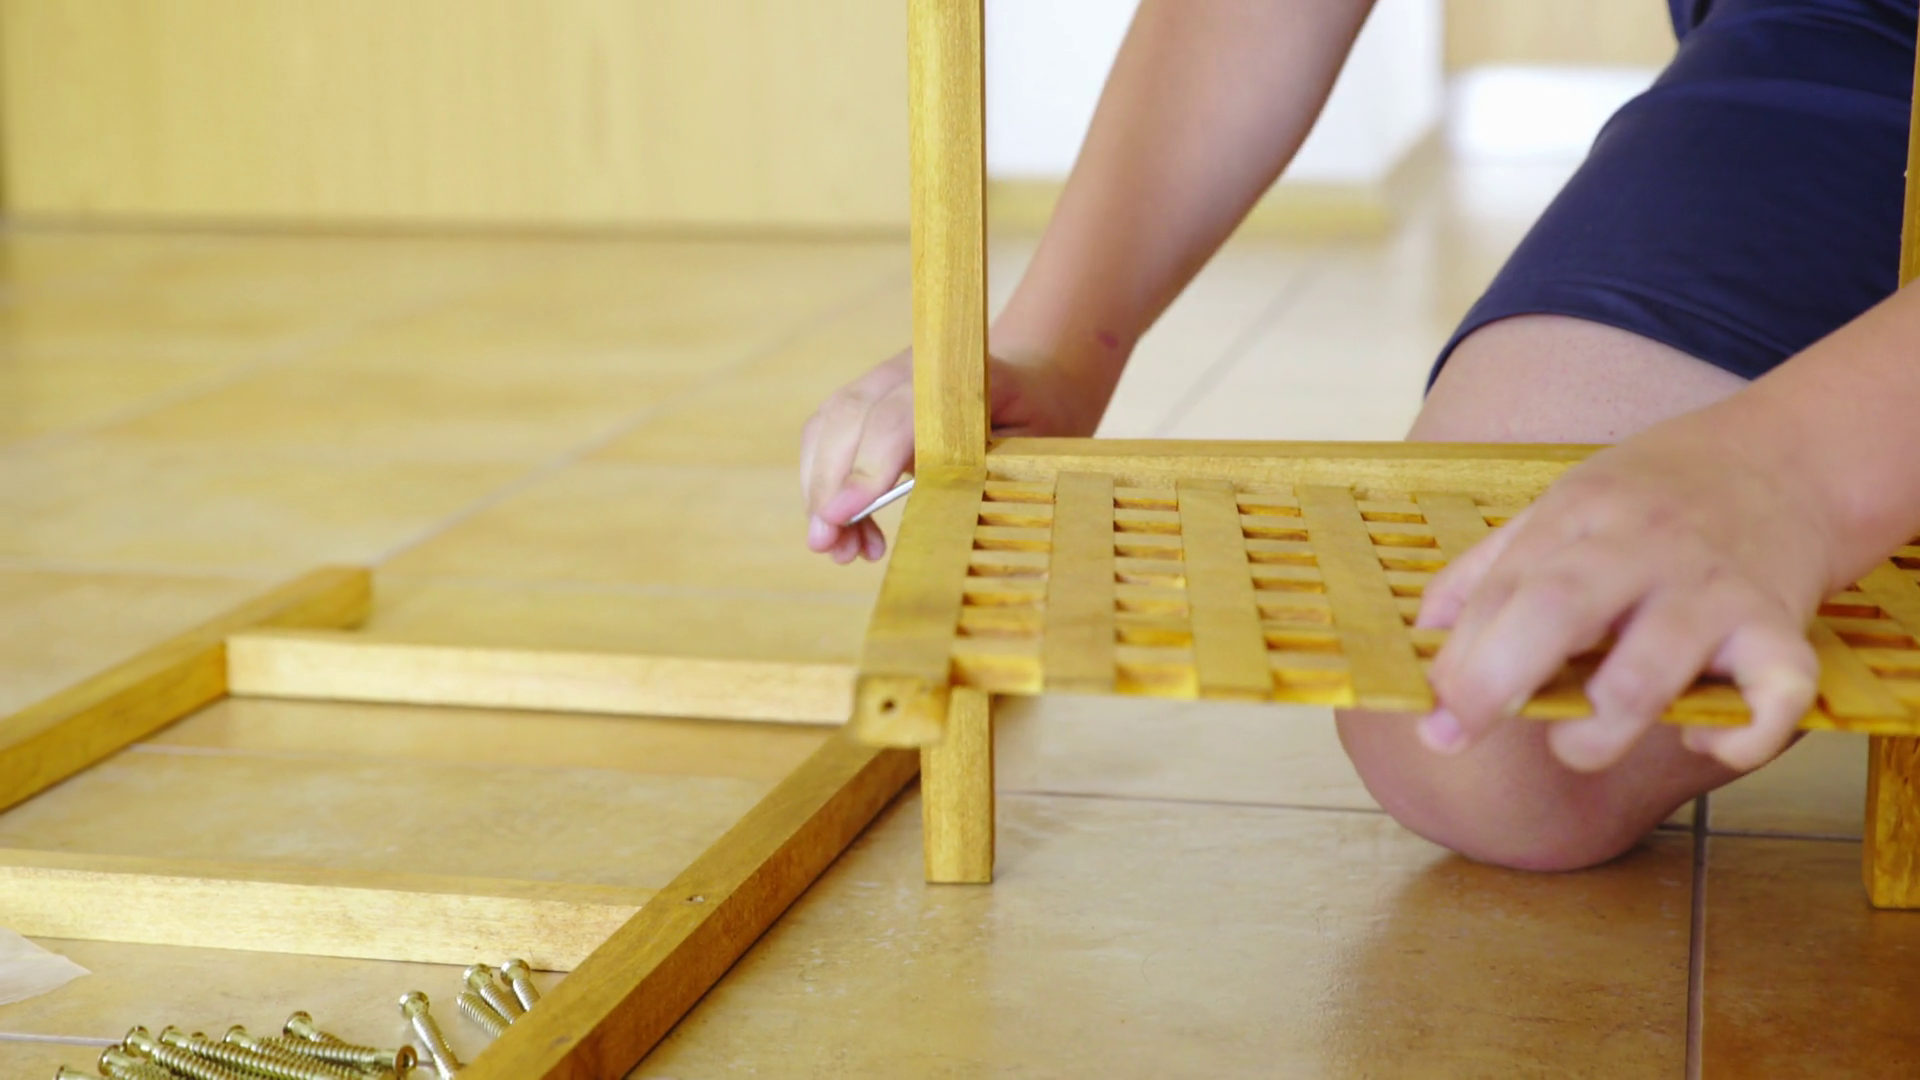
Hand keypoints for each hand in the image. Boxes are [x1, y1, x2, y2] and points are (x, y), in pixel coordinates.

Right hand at [799, 350, 1104, 562]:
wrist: (1034, 378)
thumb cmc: (1038, 421)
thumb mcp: (1034, 452)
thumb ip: (988, 477)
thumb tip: (940, 527)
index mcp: (964, 377)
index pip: (898, 418)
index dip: (867, 469)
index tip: (841, 517)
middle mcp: (912, 366)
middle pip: (849, 421)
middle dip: (828, 490)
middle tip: (829, 550)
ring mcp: (883, 376)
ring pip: (827, 427)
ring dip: (821, 492)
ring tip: (843, 551)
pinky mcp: (866, 396)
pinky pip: (827, 435)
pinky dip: (826, 486)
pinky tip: (851, 530)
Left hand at [1414, 414, 1835, 772]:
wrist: (1792, 458)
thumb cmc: (1658, 495)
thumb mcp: (1564, 504)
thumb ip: (1490, 568)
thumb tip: (1423, 633)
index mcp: (1580, 516)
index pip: (1503, 590)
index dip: (1458, 662)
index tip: (1430, 720)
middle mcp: (1645, 549)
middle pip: (1559, 612)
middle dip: (1496, 683)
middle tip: (1459, 734)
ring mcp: (1716, 591)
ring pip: (1647, 677)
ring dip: (1598, 732)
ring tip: (1579, 741)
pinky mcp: (1783, 629)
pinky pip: (1770, 701)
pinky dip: (1735, 738)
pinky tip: (1700, 737)